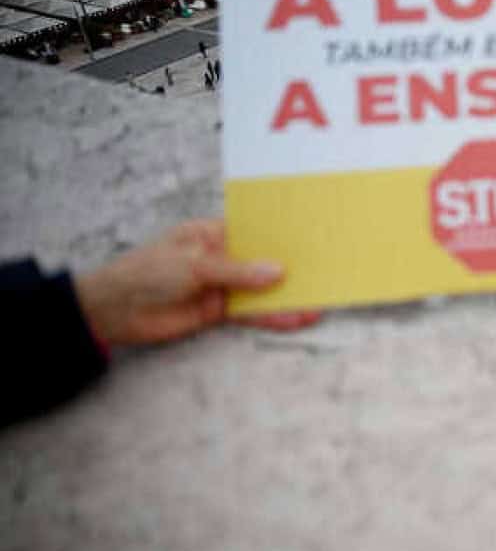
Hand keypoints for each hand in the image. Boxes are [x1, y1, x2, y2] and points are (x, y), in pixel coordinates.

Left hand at [75, 219, 319, 346]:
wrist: (113, 311)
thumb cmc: (147, 272)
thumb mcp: (194, 265)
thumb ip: (237, 270)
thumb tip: (278, 271)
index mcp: (213, 232)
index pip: (255, 231)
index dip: (282, 235)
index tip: (312, 237)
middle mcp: (222, 257)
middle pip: (263, 262)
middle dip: (292, 268)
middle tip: (327, 271)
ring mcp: (222, 285)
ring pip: (262, 290)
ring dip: (287, 297)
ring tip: (319, 302)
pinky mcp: (219, 311)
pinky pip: (252, 313)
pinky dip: (272, 317)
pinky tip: (295, 319)